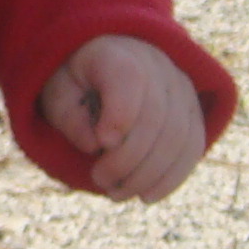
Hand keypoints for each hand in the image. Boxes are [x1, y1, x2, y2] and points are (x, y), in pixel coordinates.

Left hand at [37, 35, 207, 202]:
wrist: (103, 65)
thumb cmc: (75, 83)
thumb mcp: (57, 92)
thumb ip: (69, 115)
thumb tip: (95, 145)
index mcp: (117, 53)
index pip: (130, 79)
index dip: (120, 116)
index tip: (101, 145)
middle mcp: (158, 64)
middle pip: (156, 116)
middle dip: (128, 159)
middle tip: (99, 179)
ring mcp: (181, 87)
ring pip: (178, 136)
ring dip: (148, 174)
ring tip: (117, 193)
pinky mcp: (192, 110)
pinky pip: (192, 146)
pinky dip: (172, 177)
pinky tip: (147, 196)